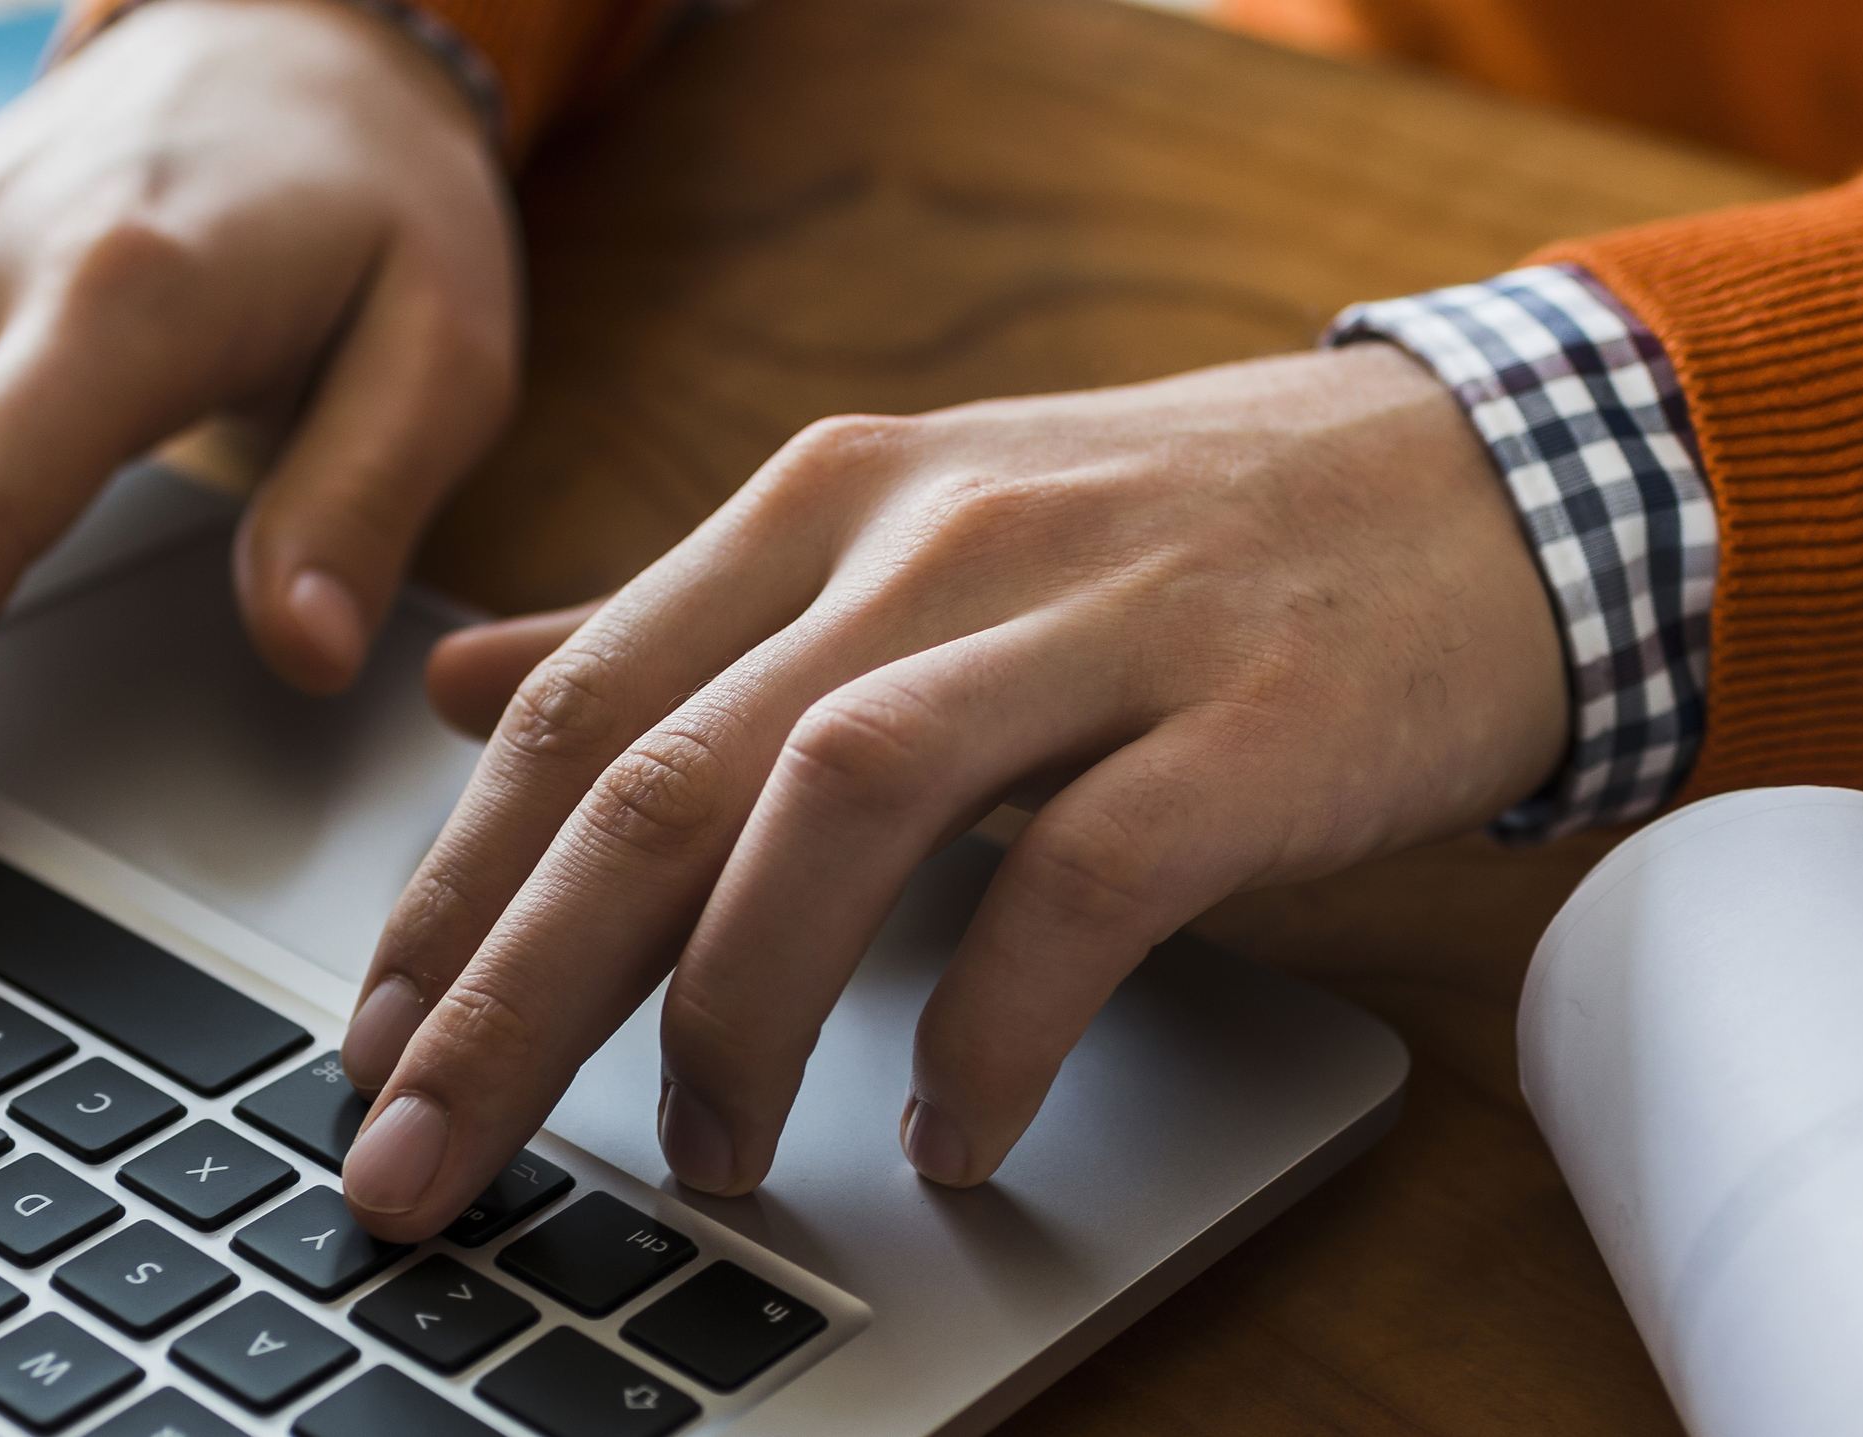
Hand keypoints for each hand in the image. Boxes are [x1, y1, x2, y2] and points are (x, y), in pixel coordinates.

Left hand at [333, 344, 1567, 1238]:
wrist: (1488, 483)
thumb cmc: (1173, 541)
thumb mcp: (902, 538)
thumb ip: (681, 621)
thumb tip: (464, 682)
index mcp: (826, 503)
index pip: (581, 706)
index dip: (456, 885)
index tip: (374, 1042)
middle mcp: (930, 541)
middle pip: (664, 776)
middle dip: (517, 988)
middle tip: (427, 1153)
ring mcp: (1092, 621)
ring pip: (834, 808)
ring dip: (738, 1008)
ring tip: (706, 1156)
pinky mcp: (1246, 720)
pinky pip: (1080, 886)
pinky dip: (990, 1025)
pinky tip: (949, 1133)